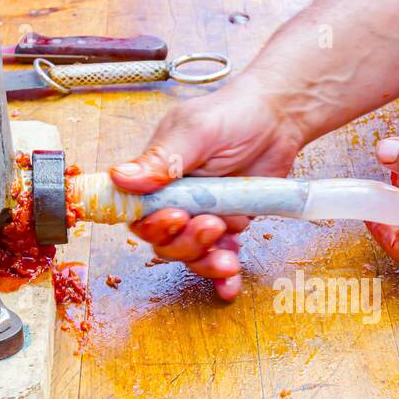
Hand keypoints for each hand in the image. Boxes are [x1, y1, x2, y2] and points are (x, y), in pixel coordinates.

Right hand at [111, 72, 308, 299]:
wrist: (278, 118)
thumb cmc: (233, 114)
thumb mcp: (195, 130)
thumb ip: (161, 158)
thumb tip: (120, 177)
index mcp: (156, 175)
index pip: (137, 211)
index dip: (150, 224)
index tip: (173, 218)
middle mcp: (176, 198)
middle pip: (164, 240)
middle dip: (185, 242)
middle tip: (211, 225)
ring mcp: (202, 215)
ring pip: (191, 253)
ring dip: (206, 260)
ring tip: (226, 252)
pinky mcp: (228, 226)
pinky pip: (221, 255)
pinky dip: (224, 276)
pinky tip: (230, 284)